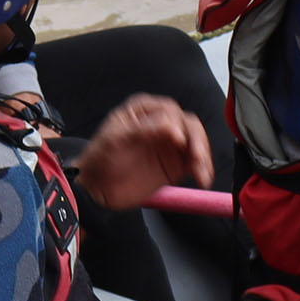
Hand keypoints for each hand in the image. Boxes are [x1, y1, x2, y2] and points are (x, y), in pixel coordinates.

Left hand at [75, 96, 212, 214]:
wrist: (96, 189)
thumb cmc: (99, 159)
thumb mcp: (115, 140)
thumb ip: (143, 130)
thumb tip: (172, 127)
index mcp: (144, 111)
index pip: (171, 111)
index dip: (178, 125)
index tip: (178, 141)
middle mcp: (161, 124)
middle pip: (189, 126)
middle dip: (197, 141)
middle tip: (197, 158)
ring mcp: (170, 144)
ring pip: (196, 143)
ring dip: (203, 156)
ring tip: (201, 173)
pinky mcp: (175, 164)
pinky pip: (195, 163)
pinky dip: (203, 169)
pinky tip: (203, 178)